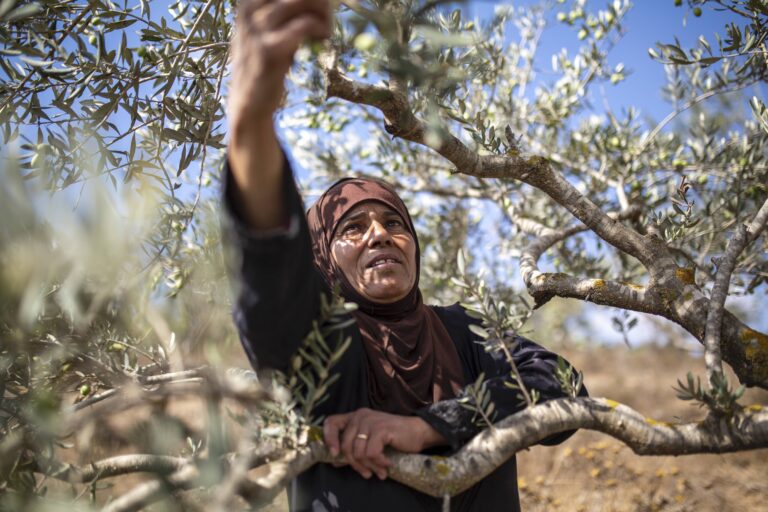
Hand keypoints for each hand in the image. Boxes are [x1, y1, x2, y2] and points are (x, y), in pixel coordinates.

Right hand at [228, 0, 331, 137]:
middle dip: (318, 1)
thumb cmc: (264, 65)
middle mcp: (249, 11)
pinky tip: (324, 37)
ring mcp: (257, 30)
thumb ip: (284, 14)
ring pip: (300, 1)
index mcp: (248, 3)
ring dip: (322, 14)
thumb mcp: (267, 32)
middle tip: (328, 17)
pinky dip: (320, 27)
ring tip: (326, 30)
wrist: (249, 103)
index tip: (322, 8)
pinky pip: (303, 25)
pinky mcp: (269, 50)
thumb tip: (319, 2)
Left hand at [323, 408, 445, 479]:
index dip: (329, 439)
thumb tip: (335, 462)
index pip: (331, 422)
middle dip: (356, 464)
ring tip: (380, 471)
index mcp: (355, 416)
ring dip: (370, 466)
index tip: (335, 456)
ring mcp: (370, 421)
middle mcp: (360, 416)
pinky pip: (371, 453)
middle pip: (345, 445)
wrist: (418, 432)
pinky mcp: (381, 429)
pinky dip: (379, 463)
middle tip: (367, 474)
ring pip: (358, 452)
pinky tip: (387, 464)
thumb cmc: (394, 438)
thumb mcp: (370, 441)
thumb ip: (353, 448)